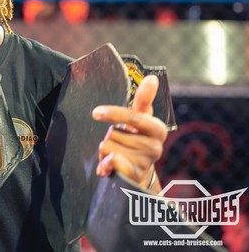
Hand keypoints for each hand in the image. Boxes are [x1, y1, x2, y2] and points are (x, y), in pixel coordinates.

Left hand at [91, 75, 167, 189]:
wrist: (138, 172)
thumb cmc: (137, 139)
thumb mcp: (141, 118)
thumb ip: (144, 99)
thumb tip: (152, 77)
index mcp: (159, 130)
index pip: (134, 117)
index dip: (114, 114)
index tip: (96, 113)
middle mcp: (156, 148)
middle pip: (114, 133)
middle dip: (108, 136)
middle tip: (118, 142)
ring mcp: (145, 163)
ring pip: (108, 146)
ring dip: (105, 150)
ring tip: (116, 154)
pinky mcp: (134, 176)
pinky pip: (113, 162)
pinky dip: (104, 163)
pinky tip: (107, 166)